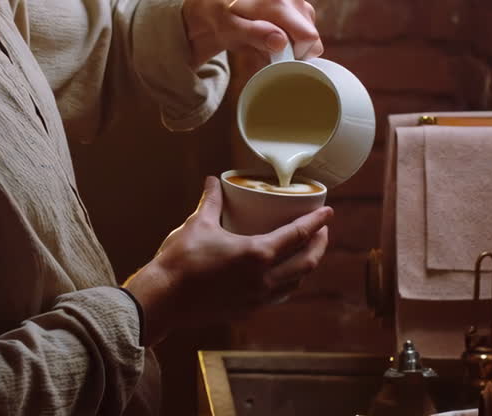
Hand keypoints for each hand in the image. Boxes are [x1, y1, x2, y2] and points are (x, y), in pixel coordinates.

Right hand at [123, 177, 332, 345]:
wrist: (163, 299)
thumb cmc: (180, 260)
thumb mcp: (197, 224)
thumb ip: (211, 201)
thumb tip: (213, 181)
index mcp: (256, 254)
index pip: (297, 236)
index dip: (316, 222)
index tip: (329, 212)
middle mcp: (263, 279)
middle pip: (306, 262)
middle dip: (319, 245)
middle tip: (321, 231)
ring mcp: (256, 299)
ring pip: (294, 283)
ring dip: (305, 266)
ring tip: (305, 252)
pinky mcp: (246, 311)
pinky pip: (277, 296)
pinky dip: (286, 283)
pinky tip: (280, 276)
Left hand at [182, 0, 322, 66]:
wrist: (219, 10)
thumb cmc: (222, 19)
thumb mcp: (229, 28)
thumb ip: (254, 33)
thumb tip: (281, 41)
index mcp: (280, 3)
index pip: (308, 38)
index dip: (295, 56)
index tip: (273, 60)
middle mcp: (296, 2)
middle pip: (312, 44)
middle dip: (292, 55)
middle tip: (264, 53)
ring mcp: (300, 8)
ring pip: (309, 45)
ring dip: (289, 52)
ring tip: (264, 47)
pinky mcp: (301, 16)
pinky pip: (304, 43)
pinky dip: (288, 49)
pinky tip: (270, 44)